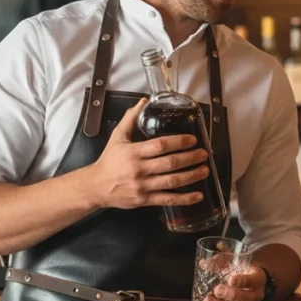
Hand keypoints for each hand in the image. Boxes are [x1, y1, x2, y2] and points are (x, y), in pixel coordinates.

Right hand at [89, 98, 210, 209]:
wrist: (95, 186)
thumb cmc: (109, 160)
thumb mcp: (117, 137)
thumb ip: (130, 119)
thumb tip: (144, 101)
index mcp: (134, 152)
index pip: (160, 145)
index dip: (179, 142)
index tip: (193, 140)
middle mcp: (139, 169)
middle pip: (170, 163)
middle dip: (190, 158)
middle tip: (204, 154)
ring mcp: (142, 186)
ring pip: (172, 182)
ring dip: (191, 176)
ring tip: (205, 170)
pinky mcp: (144, 200)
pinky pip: (167, 200)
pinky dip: (184, 199)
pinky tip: (198, 195)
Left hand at [192, 265, 265, 300]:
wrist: (247, 283)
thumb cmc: (241, 269)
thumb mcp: (234, 261)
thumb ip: (220, 261)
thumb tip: (203, 263)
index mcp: (257, 279)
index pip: (252, 280)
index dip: (242, 281)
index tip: (231, 280)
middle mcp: (255, 296)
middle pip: (245, 299)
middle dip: (231, 295)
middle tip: (217, 290)